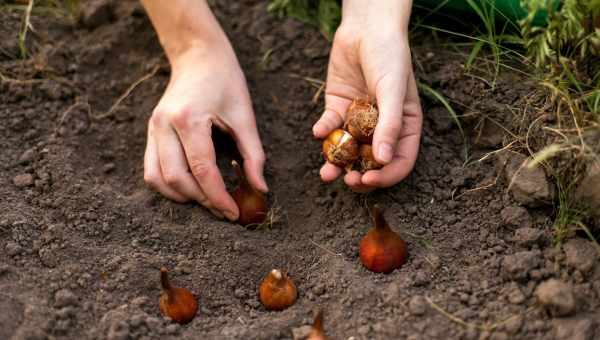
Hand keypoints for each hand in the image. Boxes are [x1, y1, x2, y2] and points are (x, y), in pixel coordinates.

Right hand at [144, 44, 266, 220]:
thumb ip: (253, 155)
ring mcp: (153, 129)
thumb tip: (261, 190)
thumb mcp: (245, 116)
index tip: (234, 214)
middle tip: (224, 210)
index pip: (202, 170)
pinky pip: (151, 170)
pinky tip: (192, 189)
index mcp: (189, 119)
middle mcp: (164, 125)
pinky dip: (169, 186)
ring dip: (182, 197)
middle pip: (176, 178)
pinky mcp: (150, 132)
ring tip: (208, 201)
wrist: (198, 56)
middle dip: (202, 200)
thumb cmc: (226, 82)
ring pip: (157, 179)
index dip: (218, 197)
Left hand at [312, 1, 422, 192]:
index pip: (399, 162)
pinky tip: (318, 131)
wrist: (366, 28)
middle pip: (371, 162)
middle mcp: (382, 128)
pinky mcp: (338, 108)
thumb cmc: (389, 57)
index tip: (369, 180)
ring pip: (347, 150)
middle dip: (359, 175)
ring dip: (336, 163)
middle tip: (347, 181)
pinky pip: (330, 127)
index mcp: (404, 127)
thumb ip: (390, 125)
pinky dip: (324, 131)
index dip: (386, 176)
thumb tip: (383, 161)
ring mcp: (358, 120)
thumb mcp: (394, 91)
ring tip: (326, 173)